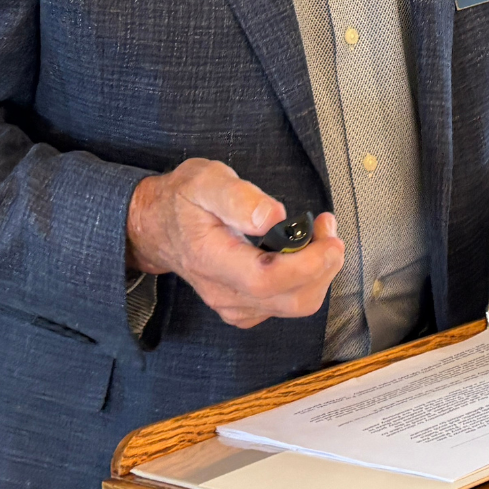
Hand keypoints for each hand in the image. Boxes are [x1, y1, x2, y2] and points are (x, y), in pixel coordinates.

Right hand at [126, 158, 344, 329]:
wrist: (159, 226)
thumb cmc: (183, 201)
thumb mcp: (206, 181)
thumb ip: (239, 198)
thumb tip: (273, 217)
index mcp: (213, 260)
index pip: (266, 280)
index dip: (307, 264)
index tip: (329, 238)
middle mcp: (224, 292)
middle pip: (290, 300)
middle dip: (323, 267)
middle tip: (328, 229)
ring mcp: (234, 305)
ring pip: (294, 305)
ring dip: (320, 272)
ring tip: (320, 235)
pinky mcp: (244, 307)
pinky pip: (286, 305)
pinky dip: (307, 281)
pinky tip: (303, 253)